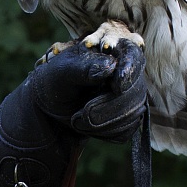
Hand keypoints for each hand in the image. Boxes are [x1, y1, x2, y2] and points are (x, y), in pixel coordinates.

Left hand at [29, 38, 146, 142]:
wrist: (51, 106)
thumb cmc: (57, 81)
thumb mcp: (64, 71)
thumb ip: (85, 68)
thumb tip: (110, 67)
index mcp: (113, 53)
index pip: (134, 57)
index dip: (129, 71)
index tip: (116, 87)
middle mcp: (127, 74)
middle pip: (135, 92)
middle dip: (107, 108)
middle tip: (81, 114)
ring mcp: (130, 97)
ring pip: (131, 115)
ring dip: (101, 123)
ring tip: (77, 118)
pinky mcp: (127, 118)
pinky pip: (125, 131)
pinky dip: (104, 132)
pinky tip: (87, 125)